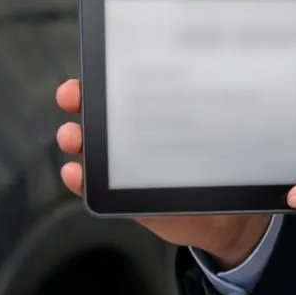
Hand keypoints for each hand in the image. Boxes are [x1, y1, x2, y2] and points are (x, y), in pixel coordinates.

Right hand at [54, 78, 270, 268]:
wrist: (223, 219)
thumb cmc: (219, 172)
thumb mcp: (217, 138)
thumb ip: (209, 117)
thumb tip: (211, 89)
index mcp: (156, 116)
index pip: (128, 92)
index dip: (105, 80)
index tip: (92, 75)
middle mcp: (134, 139)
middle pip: (101, 114)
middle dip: (81, 102)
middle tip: (71, 98)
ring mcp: (125, 167)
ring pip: (91, 147)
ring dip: (75, 139)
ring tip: (73, 137)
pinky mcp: (121, 197)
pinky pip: (93, 186)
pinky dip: (79, 179)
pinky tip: (75, 172)